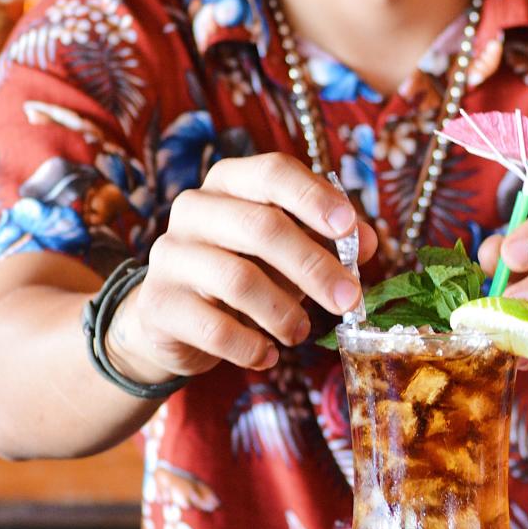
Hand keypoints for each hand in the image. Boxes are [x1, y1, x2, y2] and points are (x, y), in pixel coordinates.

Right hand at [105, 153, 377, 383]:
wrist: (172, 320)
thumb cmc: (242, 274)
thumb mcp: (287, 252)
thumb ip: (326, 242)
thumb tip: (368, 241)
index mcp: (228, 183)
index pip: (272, 173)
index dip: (313, 197)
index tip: (349, 227)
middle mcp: (194, 210)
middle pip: (261, 227)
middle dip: (314, 267)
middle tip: (348, 300)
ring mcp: (170, 256)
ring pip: (238, 280)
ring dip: (283, 313)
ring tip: (300, 332)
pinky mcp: (159, 305)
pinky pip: (215, 329)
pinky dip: (252, 348)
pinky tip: (268, 355)